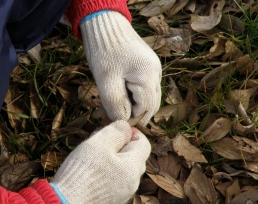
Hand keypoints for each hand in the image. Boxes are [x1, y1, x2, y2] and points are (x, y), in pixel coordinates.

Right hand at [51, 120, 150, 203]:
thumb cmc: (84, 171)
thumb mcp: (101, 142)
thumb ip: (117, 131)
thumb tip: (127, 127)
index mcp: (134, 167)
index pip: (144, 143)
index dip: (132, 132)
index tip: (115, 129)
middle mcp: (132, 182)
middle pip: (134, 156)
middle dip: (120, 144)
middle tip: (101, 139)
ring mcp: (122, 193)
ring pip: (123, 168)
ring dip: (112, 157)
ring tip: (93, 153)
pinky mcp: (110, 199)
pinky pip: (114, 179)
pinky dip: (107, 170)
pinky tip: (91, 169)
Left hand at [80, 11, 161, 125]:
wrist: (105, 25)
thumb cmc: (104, 52)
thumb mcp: (106, 81)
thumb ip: (116, 104)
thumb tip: (123, 122)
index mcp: (148, 76)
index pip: (146, 108)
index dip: (132, 119)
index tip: (116, 122)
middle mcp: (156, 73)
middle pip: (150, 104)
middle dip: (134, 114)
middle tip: (116, 118)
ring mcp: (152, 70)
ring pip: (147, 97)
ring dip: (132, 106)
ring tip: (114, 108)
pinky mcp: (146, 68)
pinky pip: (143, 88)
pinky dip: (132, 96)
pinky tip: (118, 97)